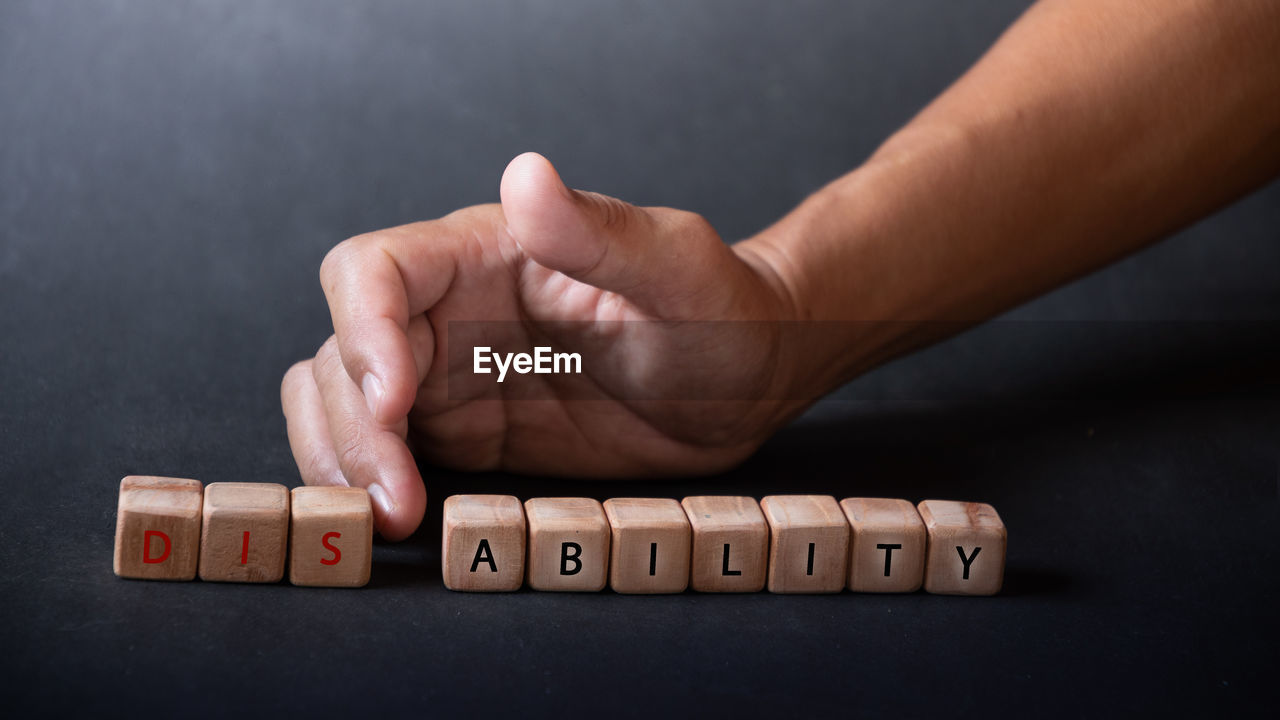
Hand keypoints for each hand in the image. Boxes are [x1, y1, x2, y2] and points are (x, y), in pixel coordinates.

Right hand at [281, 153, 798, 539]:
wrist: (749, 382)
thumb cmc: (723, 311)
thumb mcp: (679, 269)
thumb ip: (602, 231)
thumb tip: (525, 176)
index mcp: (485, 252)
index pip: (374, 271)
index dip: (363, 331)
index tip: (396, 401)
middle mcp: (450, 310)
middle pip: (343, 352)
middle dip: (350, 424)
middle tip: (394, 496)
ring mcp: (450, 376)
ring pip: (341, 405)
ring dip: (342, 459)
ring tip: (388, 517)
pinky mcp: (465, 435)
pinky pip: (384, 454)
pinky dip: (367, 484)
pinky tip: (400, 521)